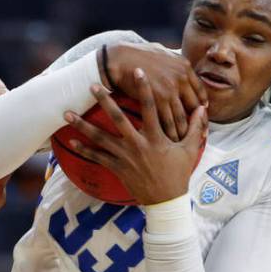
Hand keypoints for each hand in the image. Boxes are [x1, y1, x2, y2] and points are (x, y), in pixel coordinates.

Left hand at [64, 70, 206, 205]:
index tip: (137, 71)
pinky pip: (97, 158)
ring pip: (100, 137)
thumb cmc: (178, 173)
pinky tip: (71, 140)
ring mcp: (125, 156)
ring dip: (82, 125)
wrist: (166, 200)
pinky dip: (84, 149)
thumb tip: (202, 108)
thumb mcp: (190, 149)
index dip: (144, 88)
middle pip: (118, 118)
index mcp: (155, 137)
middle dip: (104, 100)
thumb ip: (194, 127)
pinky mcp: (117, 168)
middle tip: (92, 86)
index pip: (150, 107)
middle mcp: (137, 144)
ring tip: (67, 113)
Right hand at [104, 42, 206, 140]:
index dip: (201, 106)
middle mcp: (182, 78)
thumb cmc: (137, 55)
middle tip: (198, 135)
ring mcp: (171, 90)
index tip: (201, 116)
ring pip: (182, 117)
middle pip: (194, 107)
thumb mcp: (163, 53)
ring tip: (183, 143)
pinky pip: (168, 122)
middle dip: (198, 123)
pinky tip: (170, 142)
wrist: (120, 59)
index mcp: (185, 66)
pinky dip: (170, 134)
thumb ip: (174, 64)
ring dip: (183, 132)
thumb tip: (181, 68)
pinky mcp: (158, 100)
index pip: (200, 92)